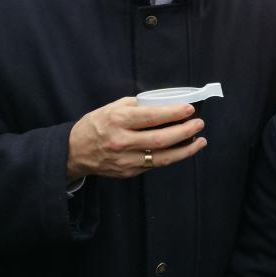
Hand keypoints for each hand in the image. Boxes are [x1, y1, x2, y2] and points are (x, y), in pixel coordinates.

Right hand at [66, 97, 206, 181]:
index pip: (151, 117)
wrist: (75, 151)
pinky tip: (183, 150)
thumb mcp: (114, 107)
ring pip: (162, 158)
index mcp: (118, 121)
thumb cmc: (97, 124)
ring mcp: (125, 160)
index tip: (189, 109)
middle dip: (184, 131)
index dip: (173, 113)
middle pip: (160, 139)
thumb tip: (165, 104)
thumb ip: (138, 106)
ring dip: (185, 149)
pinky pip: (154, 165)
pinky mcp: (128, 172)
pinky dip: (171, 157)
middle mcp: (122, 142)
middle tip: (199, 123)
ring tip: (200, 140)